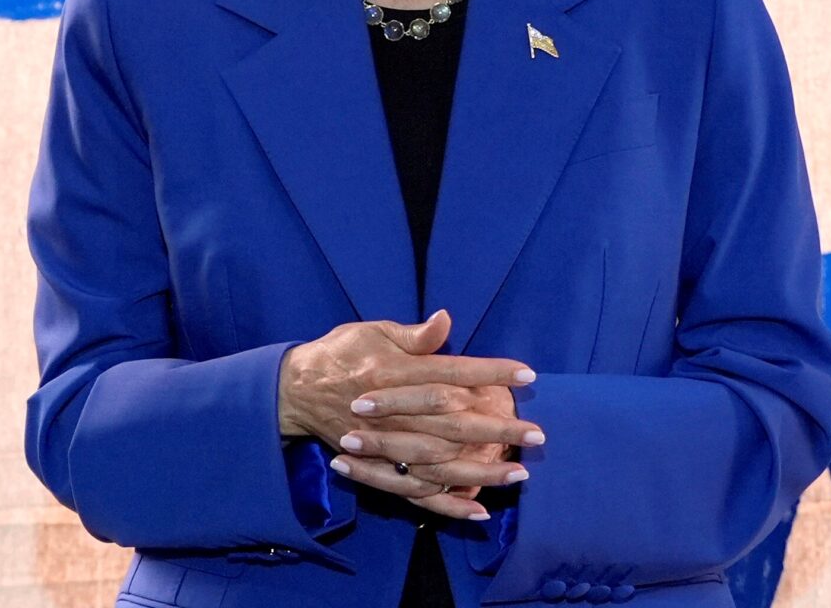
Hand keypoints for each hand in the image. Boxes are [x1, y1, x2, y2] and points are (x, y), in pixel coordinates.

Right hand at [276, 310, 538, 521]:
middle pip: (452, 423)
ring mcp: (384, 444)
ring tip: (519, 473)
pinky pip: (416, 491)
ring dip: (481, 471)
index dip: (490, 373)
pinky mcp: (377, 467)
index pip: (450, 372)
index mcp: (392, 372)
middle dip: (497, 429)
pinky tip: (480, 510)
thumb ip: (413, 335)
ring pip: (439, 463)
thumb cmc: (339, 354)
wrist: (294, 390)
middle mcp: (391, 411)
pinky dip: (447, 504)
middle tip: (537, 434)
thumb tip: (446, 320)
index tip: (527, 374)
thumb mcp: (371, 332)